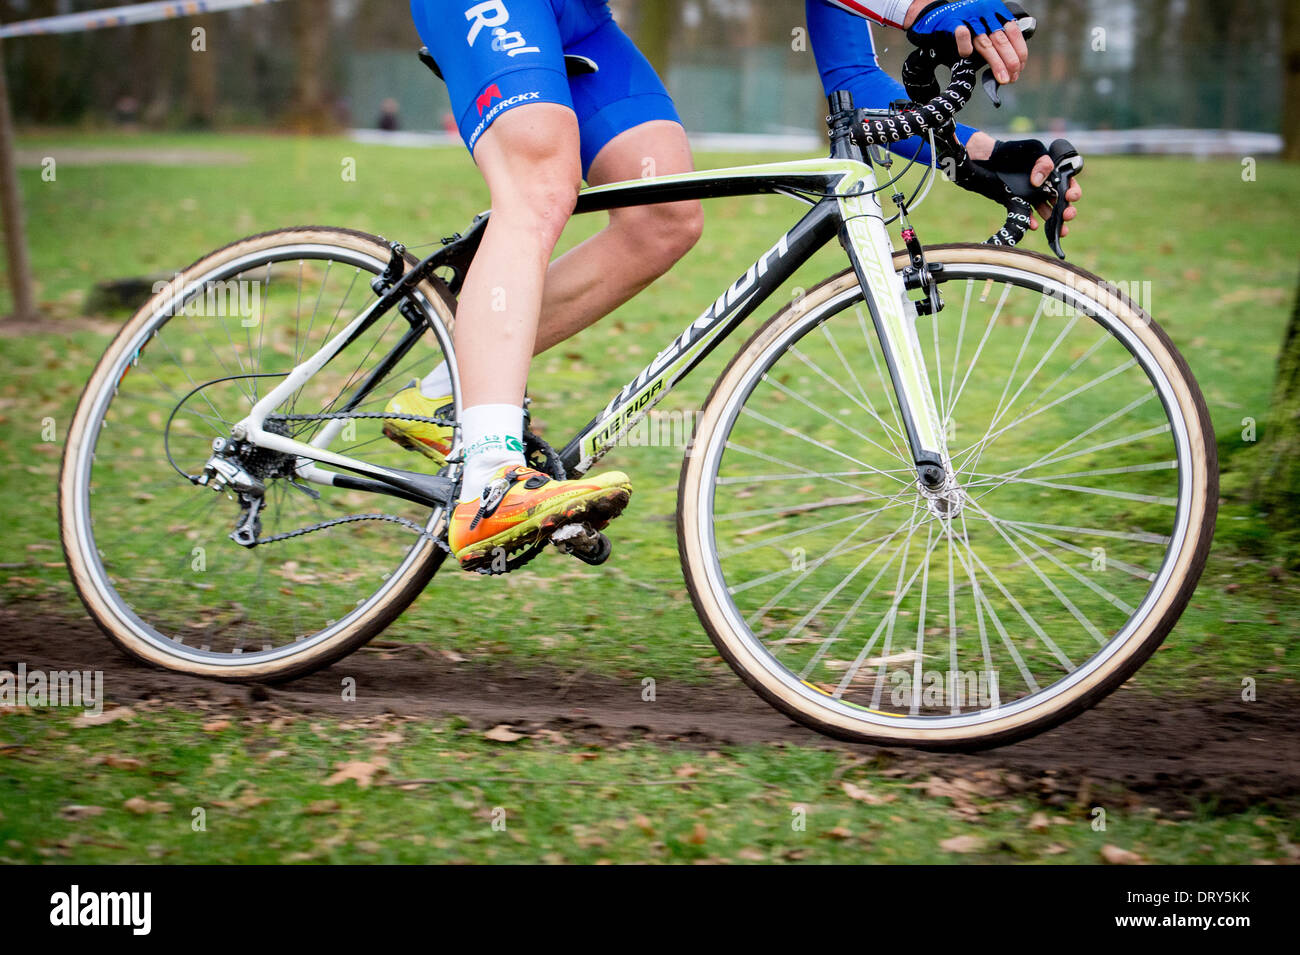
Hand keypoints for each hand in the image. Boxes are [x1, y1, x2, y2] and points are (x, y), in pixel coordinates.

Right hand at [904, 0, 1029, 83]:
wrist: (932, 16)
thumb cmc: (957, 28)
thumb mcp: (980, 29)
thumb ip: (993, 42)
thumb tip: (1008, 66)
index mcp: (995, 12)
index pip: (1013, 32)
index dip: (1019, 51)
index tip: (1019, 68)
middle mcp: (984, 12)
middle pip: (1001, 39)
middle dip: (1010, 60)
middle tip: (1013, 77)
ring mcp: (968, 16)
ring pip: (985, 42)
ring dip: (996, 62)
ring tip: (1002, 78)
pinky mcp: (952, 21)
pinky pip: (962, 34)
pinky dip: (965, 47)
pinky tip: (967, 56)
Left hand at [966, 133, 1083, 238]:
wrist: (989, 158)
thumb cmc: (1014, 151)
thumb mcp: (1032, 150)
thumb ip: (1041, 162)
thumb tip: (1038, 182)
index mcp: (1052, 172)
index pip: (1068, 184)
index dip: (1073, 192)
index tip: (1070, 197)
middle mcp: (1044, 186)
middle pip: (1061, 201)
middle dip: (1068, 210)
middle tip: (1067, 215)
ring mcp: (1032, 196)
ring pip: (1047, 211)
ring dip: (1054, 222)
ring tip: (1059, 230)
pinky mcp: (1018, 202)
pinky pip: (1027, 215)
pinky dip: (1031, 222)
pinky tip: (1034, 225)